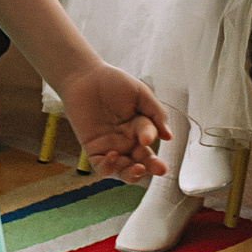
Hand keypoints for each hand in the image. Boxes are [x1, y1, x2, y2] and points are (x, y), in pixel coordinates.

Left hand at [56, 63, 170, 181]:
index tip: (148, 137)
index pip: (149, 138)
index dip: (151, 138)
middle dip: (151, 167)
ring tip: (138, 170)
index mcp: (139, 127)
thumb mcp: (140, 94)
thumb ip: (155, 113)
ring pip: (123, 170)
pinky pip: (101, 167)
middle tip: (160, 169)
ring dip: (132, 174)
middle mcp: (126, 140)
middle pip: (141, 160)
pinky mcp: (92, 150)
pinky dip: (108, 167)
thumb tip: (168, 137)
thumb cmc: (112, 82)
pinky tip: (112, 156)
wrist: (83, 76)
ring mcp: (110, 146)